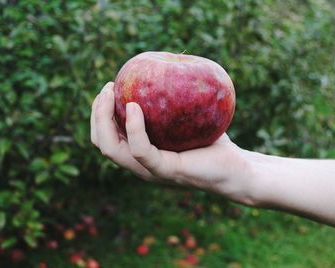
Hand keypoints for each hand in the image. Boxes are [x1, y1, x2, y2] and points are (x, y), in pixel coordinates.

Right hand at [90, 82, 256, 202]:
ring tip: (111, 93)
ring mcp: (150, 171)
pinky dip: (133, 127)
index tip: (109, 87)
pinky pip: (140, 150)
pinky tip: (135, 106)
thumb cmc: (213, 143)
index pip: (106, 138)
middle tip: (107, 87)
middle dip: (96, 113)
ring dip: (104, 119)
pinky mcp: (166, 171)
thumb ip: (171, 102)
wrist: (238, 169)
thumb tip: (166, 67)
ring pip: (111, 149)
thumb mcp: (187, 119)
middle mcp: (140, 166)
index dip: (99, 113)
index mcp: (141, 155)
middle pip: (102, 143)